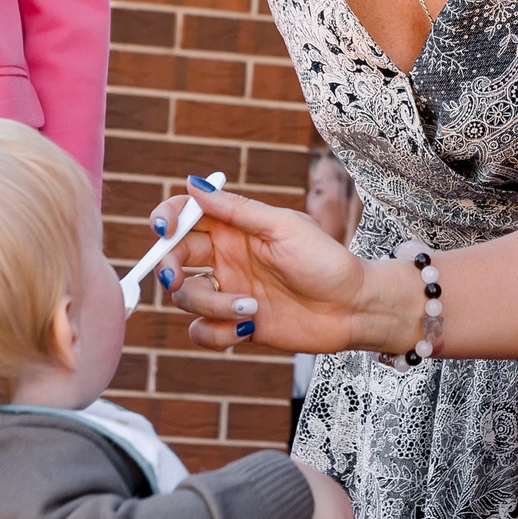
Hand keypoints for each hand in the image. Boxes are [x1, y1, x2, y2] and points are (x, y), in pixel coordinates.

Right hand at [153, 181, 408, 354]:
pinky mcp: (234, 326)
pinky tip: (249, 329)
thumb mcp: (283, 227)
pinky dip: (217, 333)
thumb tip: (193, 184)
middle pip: (173, 258)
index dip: (166, 220)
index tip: (163, 231)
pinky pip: (201, 332)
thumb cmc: (325, 261)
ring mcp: (227, 293)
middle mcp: (224, 258)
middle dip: (169, 269)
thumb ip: (236, 209)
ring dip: (210, 305)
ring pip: (185, 299)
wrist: (354, 308)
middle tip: (179, 280)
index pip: (185, 216)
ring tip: (251, 306)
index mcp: (234, 228)